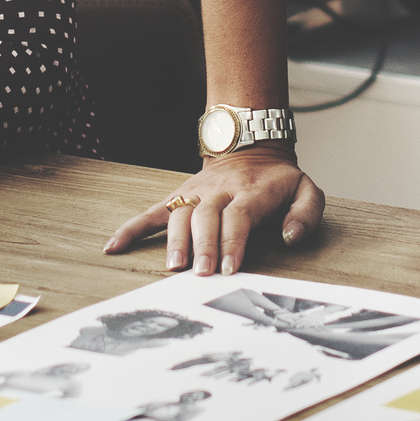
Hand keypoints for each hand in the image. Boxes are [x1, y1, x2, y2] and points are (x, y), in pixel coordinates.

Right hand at [102, 146, 323, 274]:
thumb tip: (290, 237)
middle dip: (203, 246)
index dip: (232, 243)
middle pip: (206, 218)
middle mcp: (219, 191)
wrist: (250, 147)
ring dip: (175, 241)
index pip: (238, 218)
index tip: (227, 268)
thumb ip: (306, 213)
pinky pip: (152, 212)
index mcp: (251, 192)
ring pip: (180, 216)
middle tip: (200, 274)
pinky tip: (113, 248)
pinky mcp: (178, 197)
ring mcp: (195, 193)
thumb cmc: (278, 180)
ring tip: (173, 267)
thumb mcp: (306, 189)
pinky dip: (131, 229)